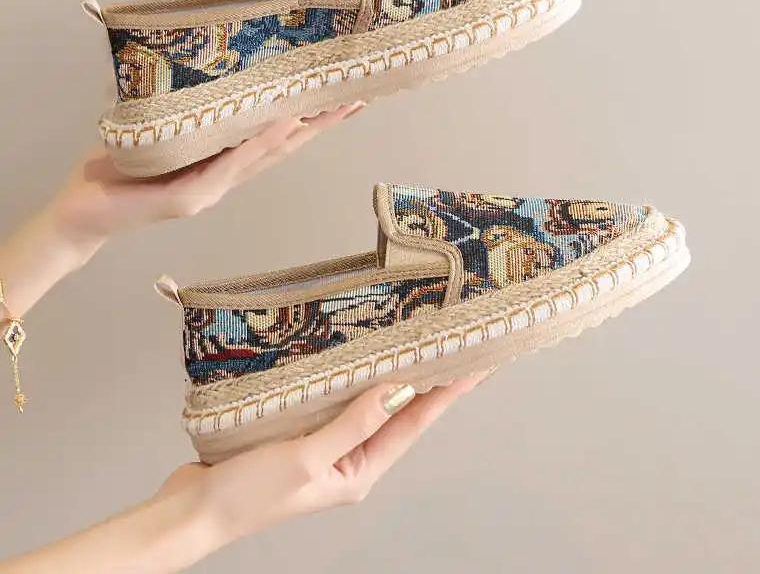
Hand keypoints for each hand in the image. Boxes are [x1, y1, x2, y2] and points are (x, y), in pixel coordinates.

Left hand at [0, 103, 363, 317]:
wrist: (80, 214)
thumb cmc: (114, 171)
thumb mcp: (153, 134)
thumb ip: (180, 112)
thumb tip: (192, 65)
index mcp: (218, 163)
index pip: (272, 138)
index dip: (308, 118)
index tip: (338, 96)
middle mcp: (224, 178)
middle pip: (282, 148)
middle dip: (321, 123)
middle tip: (356, 99)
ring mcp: (211, 190)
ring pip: (266, 157)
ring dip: (302, 130)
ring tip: (333, 106)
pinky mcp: (190, 198)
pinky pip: (231, 167)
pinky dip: (259, 145)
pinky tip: (281, 125)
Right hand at [0, 376, 483, 571]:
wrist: (192, 508)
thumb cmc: (249, 493)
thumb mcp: (307, 459)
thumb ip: (352, 423)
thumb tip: (396, 388)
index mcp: (358, 471)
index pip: (412, 425)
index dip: (444, 394)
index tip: (472, 368)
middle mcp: (348, 458)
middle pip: (396, 412)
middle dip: (423, 380)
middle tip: (449, 346)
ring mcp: (324, 443)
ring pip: (365, 402)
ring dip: (387, 374)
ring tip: (413, 345)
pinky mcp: (300, 430)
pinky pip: (335, 398)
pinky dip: (349, 377)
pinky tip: (356, 357)